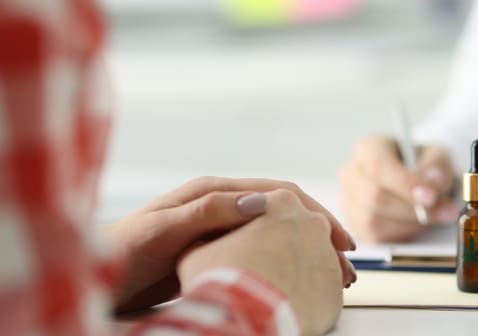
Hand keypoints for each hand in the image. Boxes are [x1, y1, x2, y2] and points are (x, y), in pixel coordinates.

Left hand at [101, 177, 356, 311]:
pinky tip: (300, 281)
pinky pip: (263, 252)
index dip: (316, 216)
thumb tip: (263, 199)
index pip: (282, 194)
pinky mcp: (218, 251)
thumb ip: (209, 210)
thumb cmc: (120, 253)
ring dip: (309, 252)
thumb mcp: (163, 229)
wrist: (92, 277)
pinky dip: (288, 264)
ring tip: (335, 277)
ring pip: (279, 234)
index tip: (340, 242)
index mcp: (215, 192)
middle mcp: (222, 205)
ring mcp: (222, 228)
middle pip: (288, 213)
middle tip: (348, 264)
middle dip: (322, 236)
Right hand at [339, 136, 456, 242]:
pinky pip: (374, 237)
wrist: (416, 182)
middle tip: (444, 212)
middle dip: (412, 209)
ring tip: (433, 218)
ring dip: (408, 224)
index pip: (378, 166)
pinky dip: (400, 235)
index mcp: (368, 149)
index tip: (431, 197)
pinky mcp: (354, 225)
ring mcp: (349, 201)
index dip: (404, 184)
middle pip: (374, 196)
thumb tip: (434, 179)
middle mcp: (351, 173)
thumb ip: (438, 165)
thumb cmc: (422, 165)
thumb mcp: (437, 156)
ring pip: (372, 221)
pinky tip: (416, 225)